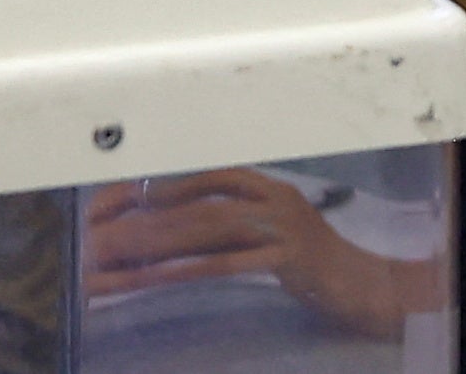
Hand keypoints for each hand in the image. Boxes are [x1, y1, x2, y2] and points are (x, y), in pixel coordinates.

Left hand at [83, 170, 436, 335]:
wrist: (366, 285)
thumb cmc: (315, 263)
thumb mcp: (270, 233)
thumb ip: (230, 226)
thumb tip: (173, 230)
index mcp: (266, 186)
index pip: (201, 179)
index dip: (155, 189)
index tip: (110, 203)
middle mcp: (272, 196)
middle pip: (196, 204)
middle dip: (144, 219)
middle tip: (98, 235)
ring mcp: (282, 224)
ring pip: (208, 228)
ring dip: (158, 243)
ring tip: (117, 256)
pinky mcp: (289, 255)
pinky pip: (227, 262)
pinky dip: (187, 268)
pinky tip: (158, 277)